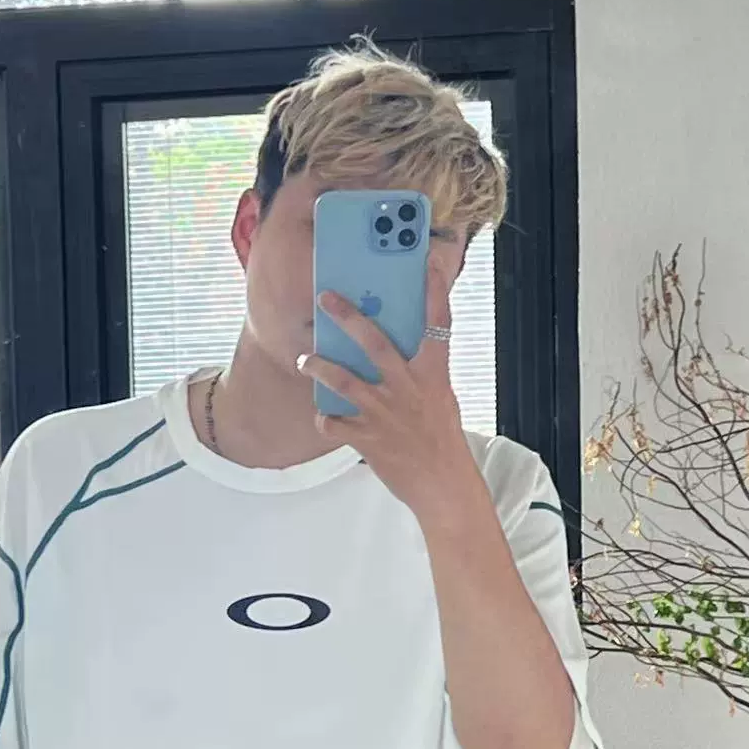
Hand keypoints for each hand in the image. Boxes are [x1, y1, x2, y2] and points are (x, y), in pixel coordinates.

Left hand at [300, 260, 479, 520]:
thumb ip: (418, 373)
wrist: (442, 485)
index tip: (425, 263)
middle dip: (348, 317)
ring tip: (306, 360)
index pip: (437, 325)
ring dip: (320, 367)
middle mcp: (407, 388)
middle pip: (374, 342)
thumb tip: (394, 353)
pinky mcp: (367, 438)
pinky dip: (325, 419)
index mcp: (432, 375)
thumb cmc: (440, 439)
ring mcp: (385, 413)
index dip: (433, 292)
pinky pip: (334, 423)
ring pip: (343, 380)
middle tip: (326, 299)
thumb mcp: (438, 398)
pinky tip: (324, 418)